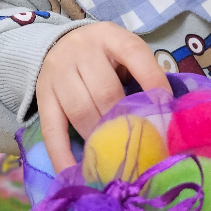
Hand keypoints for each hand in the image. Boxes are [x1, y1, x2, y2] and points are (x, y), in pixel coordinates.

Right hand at [37, 22, 170, 171]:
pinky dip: (63, 155)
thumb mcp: (123, 52)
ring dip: (99, 140)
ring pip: (80, 111)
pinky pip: (52, 129)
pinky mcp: (43, 95)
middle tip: (142, 148)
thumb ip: (142, 74)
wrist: (59, 43)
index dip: (153, 82)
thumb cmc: (104, 55)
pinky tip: (75, 173)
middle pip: (105, 91)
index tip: (167, 112)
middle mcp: (81, 49)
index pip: (135, 55)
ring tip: (115, 161)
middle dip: (124, 123)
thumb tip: (166, 113)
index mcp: (110, 36)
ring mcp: (58, 72)